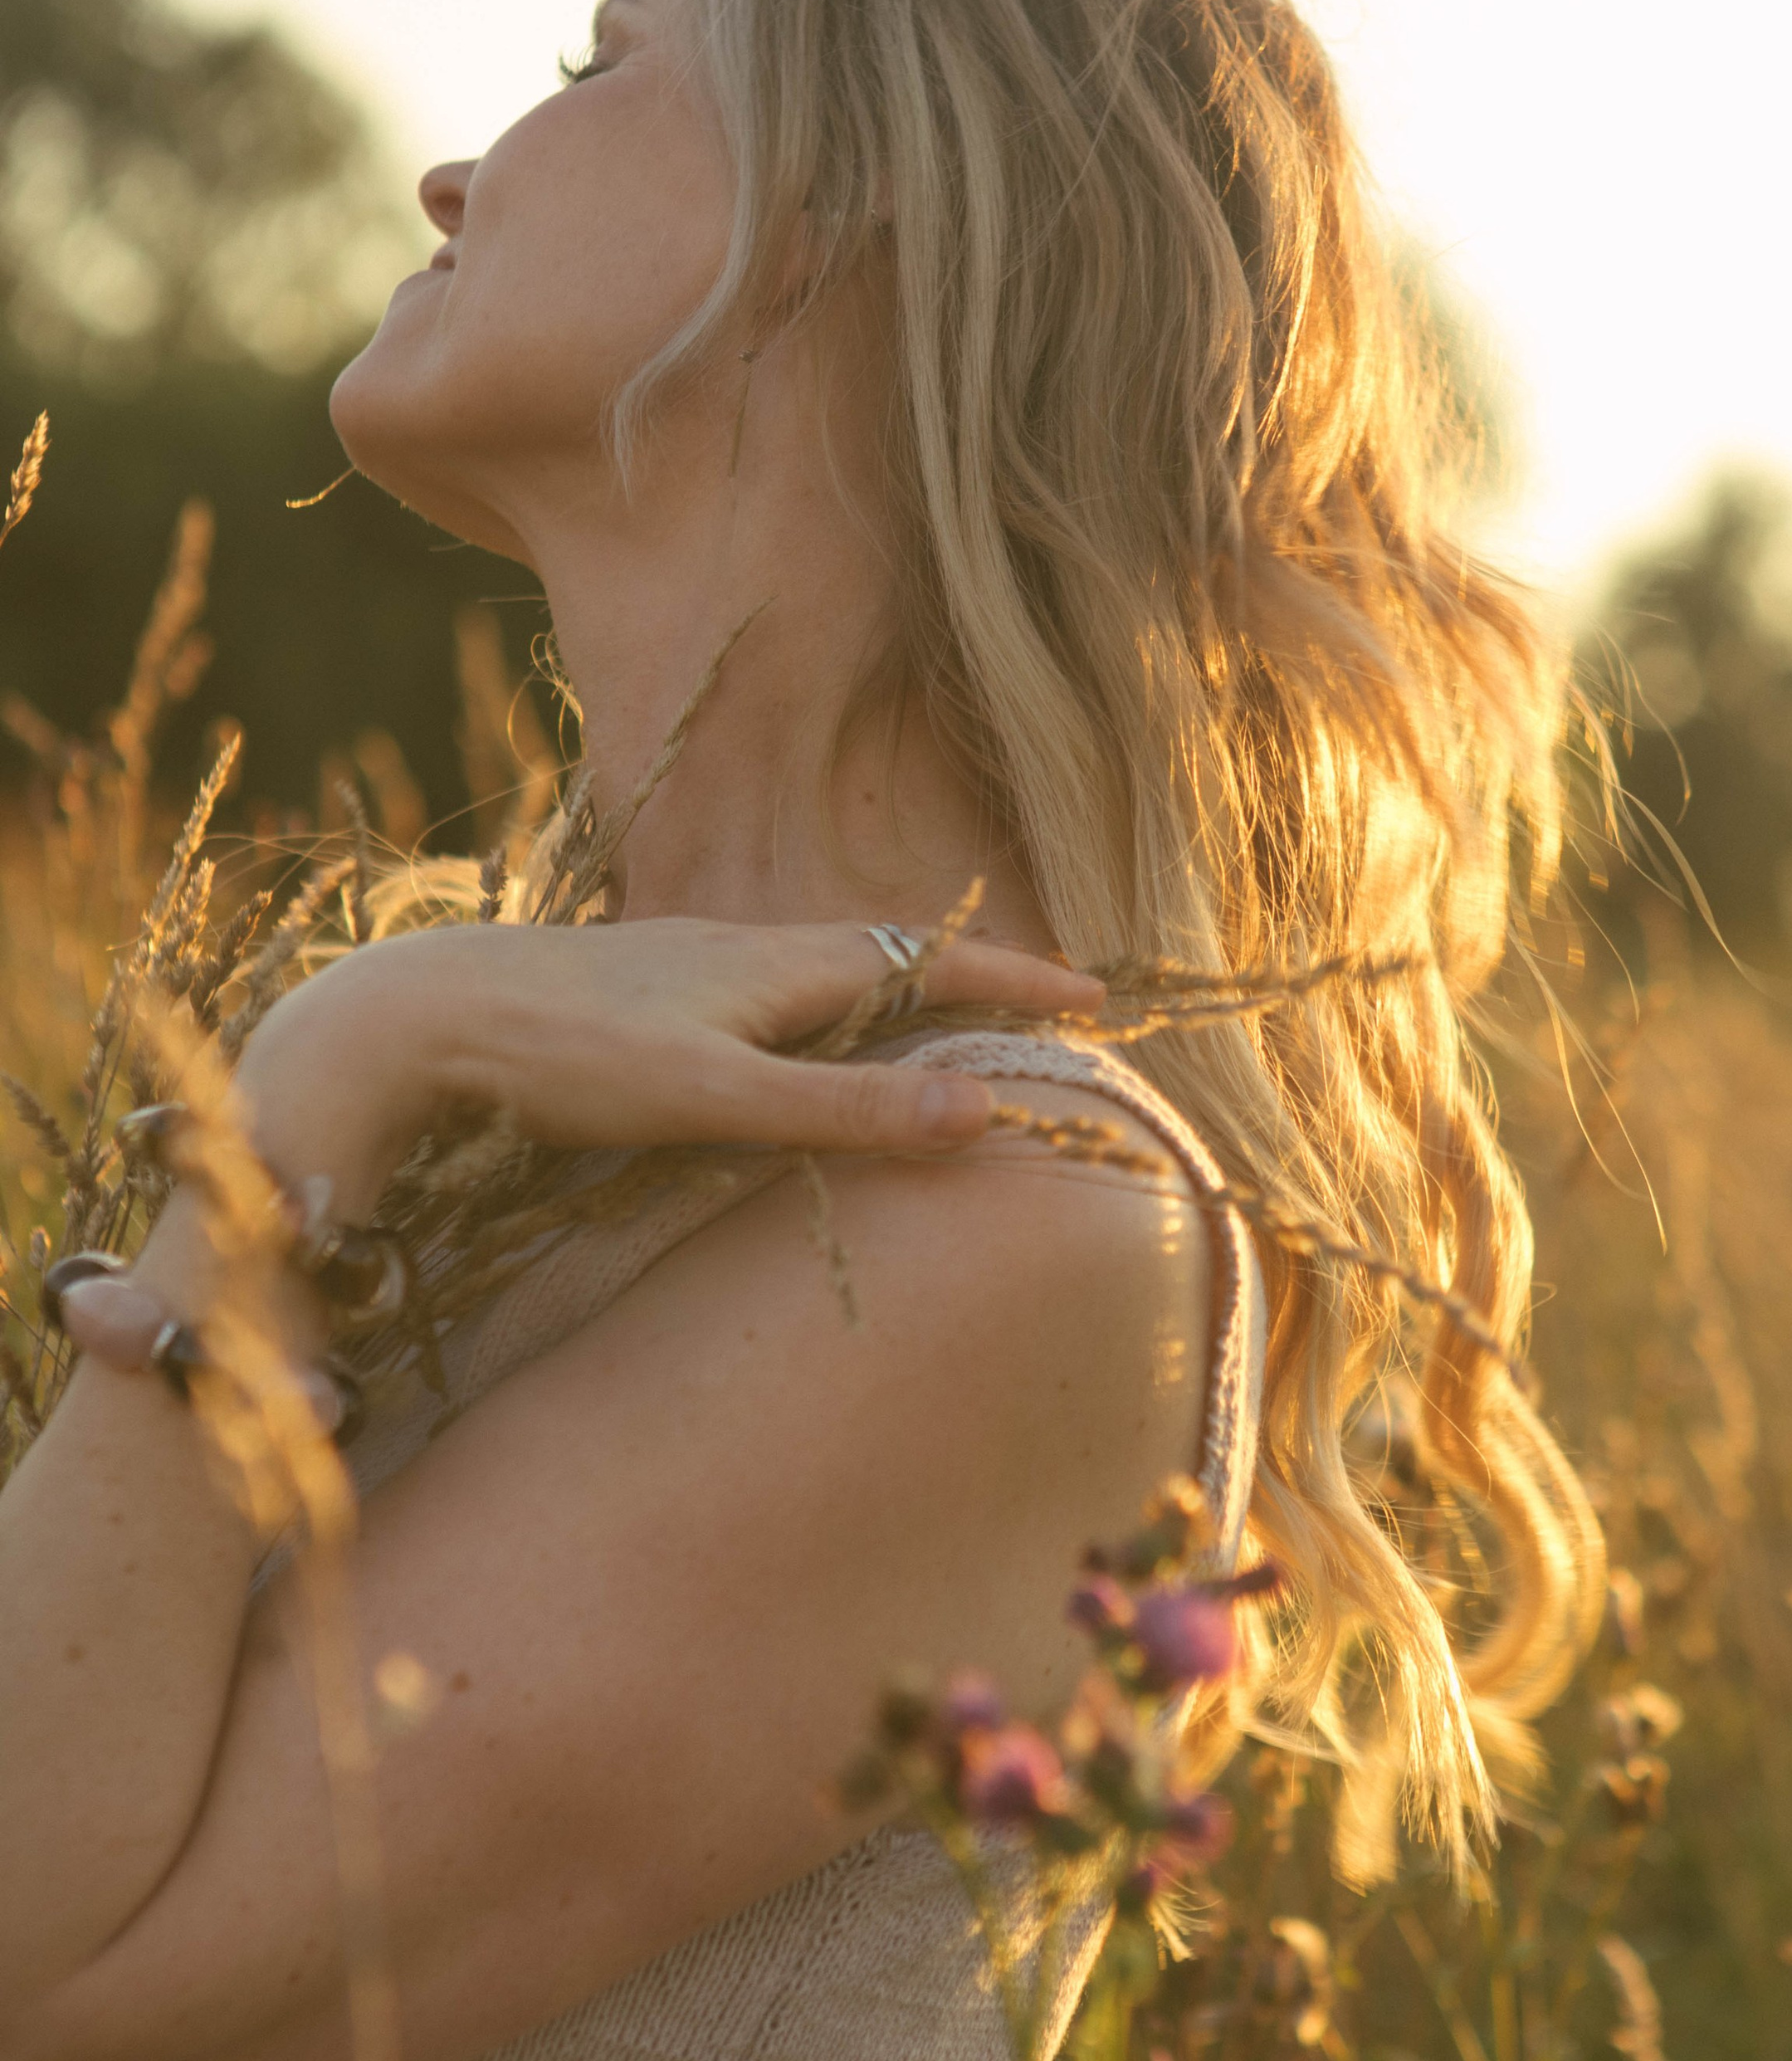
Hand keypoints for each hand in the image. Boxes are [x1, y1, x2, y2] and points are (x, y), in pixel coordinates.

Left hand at [236, 916, 1103, 1208]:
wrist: (425, 1012)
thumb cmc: (569, 1057)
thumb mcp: (719, 1100)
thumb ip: (846, 1112)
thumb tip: (985, 1112)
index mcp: (781, 965)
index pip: (933, 958)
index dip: (1018, 977)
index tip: (1098, 992)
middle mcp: (747, 947)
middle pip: (889, 951)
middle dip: (972, 975)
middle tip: (1043, 1004)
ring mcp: (692, 962)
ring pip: (825, 967)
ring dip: (898, 989)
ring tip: (943, 1021)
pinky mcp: (647, 987)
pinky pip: (773, 988)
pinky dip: (827, 1008)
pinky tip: (797, 1037)